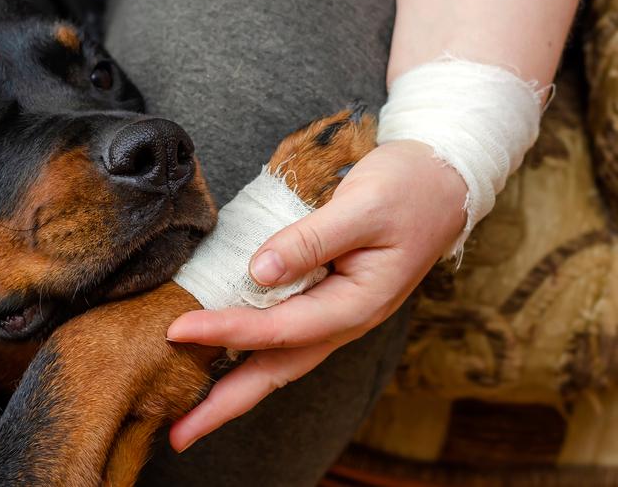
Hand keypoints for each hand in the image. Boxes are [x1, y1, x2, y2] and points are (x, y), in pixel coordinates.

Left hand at [164, 139, 467, 450]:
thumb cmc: (408, 191)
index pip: (278, 328)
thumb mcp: (362, 208)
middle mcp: (343, 321)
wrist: (443, 183)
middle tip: (176, 435)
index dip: (225, 331)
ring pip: (277, 363)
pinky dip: (247, 357)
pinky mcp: (325, 301)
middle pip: (275, 372)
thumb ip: (311, 241)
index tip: (178, 331)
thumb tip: (258, 270)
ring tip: (188, 415)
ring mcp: (334, 315)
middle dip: (224, 406)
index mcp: (356, 304)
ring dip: (232, 390)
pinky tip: (219, 363)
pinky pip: (281, 339)